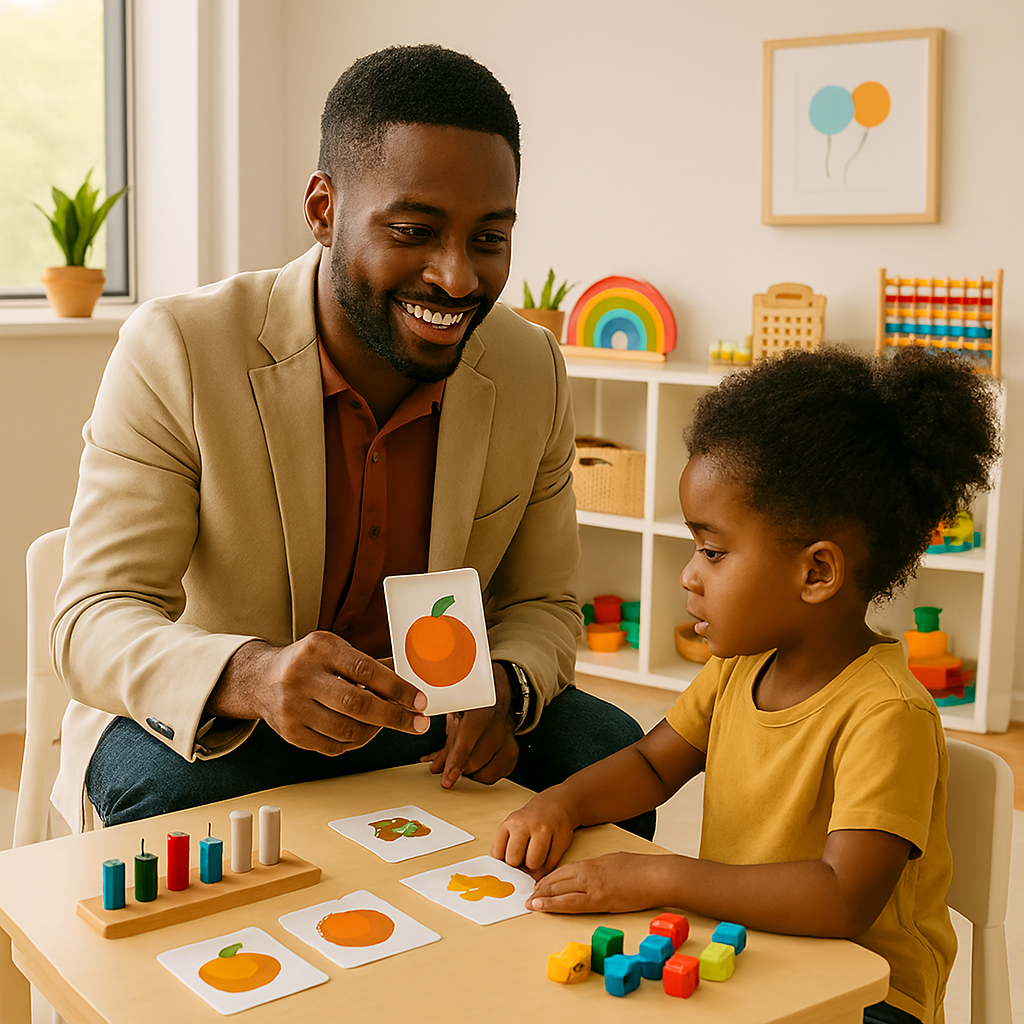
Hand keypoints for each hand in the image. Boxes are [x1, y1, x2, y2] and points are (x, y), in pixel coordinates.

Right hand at [207, 633, 429, 754]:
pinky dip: (355, 742)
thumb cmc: (310, 662)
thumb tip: (412, 680)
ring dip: (375, 731)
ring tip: (385, 723)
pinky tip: (363, 731)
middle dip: (394, 716)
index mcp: (319, 648)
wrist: (261, 680)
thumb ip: (370, 665)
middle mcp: (301, 675)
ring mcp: (292, 706)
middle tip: (419, 723)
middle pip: (356, 704)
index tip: (420, 701)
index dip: (397, 688)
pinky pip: (333, 746)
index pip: (365, 669)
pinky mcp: (289, 732)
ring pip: (347, 729)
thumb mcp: (335, 651)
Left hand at [420, 662, 518, 787]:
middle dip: (460, 768)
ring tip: (467, 760)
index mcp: (480, 712)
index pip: (467, 740)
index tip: (448, 778)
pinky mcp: (512, 754)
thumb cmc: (474, 713)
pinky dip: (483, 774)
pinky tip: (479, 763)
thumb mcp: (456, 722)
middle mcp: (497, 727)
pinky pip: (495, 775)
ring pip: (485, 773)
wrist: (498, 703)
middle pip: (475, 761)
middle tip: (452, 764)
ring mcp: (508, 741)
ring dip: (472, 773)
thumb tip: (436, 768)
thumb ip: (446, 747)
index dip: (456, 760)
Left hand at [491, 789, 577, 877]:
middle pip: (514, 861)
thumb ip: (505, 849)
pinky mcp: (561, 836)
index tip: (510, 862)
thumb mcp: (512, 829)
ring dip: (535, 866)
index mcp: (509, 824)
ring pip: (534, 864)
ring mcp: (544, 829)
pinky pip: (551, 864)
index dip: (503, 863)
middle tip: (525, 858)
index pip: (497, 855)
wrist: (554, 805)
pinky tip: (548, 854)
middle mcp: (525, 825)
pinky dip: (548, 865)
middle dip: (519, 865)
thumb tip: (506, 879)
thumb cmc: (529, 823)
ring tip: (537, 855)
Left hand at [526, 852, 671, 913]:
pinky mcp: (600, 900)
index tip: (538, 885)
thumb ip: (598, 869)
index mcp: (592, 863)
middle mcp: (588, 872)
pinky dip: (555, 905)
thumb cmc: (641, 869)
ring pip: (560, 890)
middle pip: (557, 879)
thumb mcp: (614, 862)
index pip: (563, 870)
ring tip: (531, 902)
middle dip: (541, 888)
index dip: (548, 878)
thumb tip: (586, 877)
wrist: (656, 875)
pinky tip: (544, 907)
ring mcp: (593, 886)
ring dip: (543, 897)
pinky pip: (572, 903)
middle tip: (528, 895)